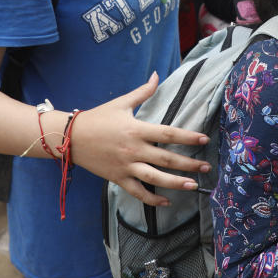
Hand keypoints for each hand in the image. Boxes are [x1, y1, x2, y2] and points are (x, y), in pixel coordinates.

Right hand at [70, 73, 210, 205]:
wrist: (71, 137)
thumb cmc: (97, 118)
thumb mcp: (121, 103)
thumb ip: (143, 91)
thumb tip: (157, 75)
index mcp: (137, 130)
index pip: (168, 134)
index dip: (188, 137)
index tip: (204, 140)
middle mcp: (133, 150)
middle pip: (167, 159)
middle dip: (189, 164)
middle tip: (207, 167)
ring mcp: (126, 166)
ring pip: (155, 178)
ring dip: (176, 183)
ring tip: (193, 185)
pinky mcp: (118, 178)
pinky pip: (138, 192)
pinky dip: (152, 199)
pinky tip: (167, 202)